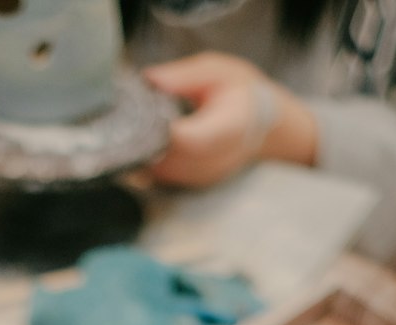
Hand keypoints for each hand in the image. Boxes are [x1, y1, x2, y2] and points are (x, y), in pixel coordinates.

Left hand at [145, 52, 317, 187]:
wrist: (264, 126)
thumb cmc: (240, 93)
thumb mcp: (217, 70)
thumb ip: (183, 76)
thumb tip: (149, 79)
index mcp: (229, 127)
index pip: (189, 139)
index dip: (160, 128)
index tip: (141, 110)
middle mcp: (216, 160)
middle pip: (167, 156)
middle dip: (143, 136)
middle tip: (130, 113)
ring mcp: (203, 176)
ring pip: (158, 170)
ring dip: (143, 149)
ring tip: (139, 123)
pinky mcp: (191, 184)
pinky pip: (159, 175)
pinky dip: (149, 158)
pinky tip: (148, 137)